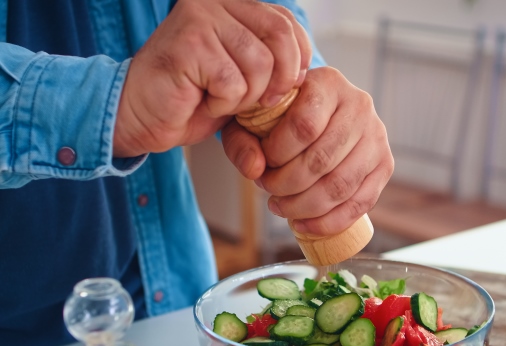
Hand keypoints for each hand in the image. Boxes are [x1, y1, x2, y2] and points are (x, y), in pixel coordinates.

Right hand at [114, 0, 311, 156]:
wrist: (142, 115)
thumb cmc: (193, 98)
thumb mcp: (242, 76)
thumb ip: (270, 61)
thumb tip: (305, 69)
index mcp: (231, 4)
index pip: (287, 22)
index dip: (297, 59)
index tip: (286, 87)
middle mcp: (215, 2)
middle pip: (279, 38)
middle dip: (279, 81)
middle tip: (261, 103)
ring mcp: (200, 18)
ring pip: (259, 65)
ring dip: (246, 97)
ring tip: (220, 99)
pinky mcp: (189, 44)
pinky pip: (233, 84)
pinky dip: (223, 105)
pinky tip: (203, 101)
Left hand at [222, 66, 393, 235]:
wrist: (314, 115)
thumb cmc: (279, 117)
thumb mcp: (250, 121)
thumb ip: (242, 142)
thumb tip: (255, 171)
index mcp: (328, 83)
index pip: (304, 127)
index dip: (277, 156)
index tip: (261, 167)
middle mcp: (359, 105)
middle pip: (322, 160)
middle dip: (287, 186)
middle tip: (268, 191)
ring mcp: (377, 136)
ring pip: (341, 185)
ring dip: (305, 207)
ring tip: (281, 208)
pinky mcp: (384, 164)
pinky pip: (361, 203)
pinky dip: (330, 222)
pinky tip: (304, 225)